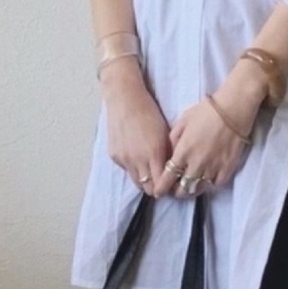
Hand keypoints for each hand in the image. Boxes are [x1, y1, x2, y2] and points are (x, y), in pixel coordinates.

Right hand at [101, 60, 169, 195]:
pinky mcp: (114, 156)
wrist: (124, 99)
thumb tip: (173, 172)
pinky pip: (127, 170)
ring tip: (151, 173)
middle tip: (162, 182)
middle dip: (156, 188)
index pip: (161, 185)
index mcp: (154, 154)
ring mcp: (124, 159)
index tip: (172, 185)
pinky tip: (137, 157)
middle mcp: (137, 160)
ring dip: (144, 181)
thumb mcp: (165, 134)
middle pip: (148, 189)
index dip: (167, 188)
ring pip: (137, 183)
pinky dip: (134, 169)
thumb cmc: (149, 112)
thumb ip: (168, 155)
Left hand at [153, 60, 267, 199]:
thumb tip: (169, 154)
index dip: (161, 188)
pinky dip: (210, 183)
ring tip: (189, 186)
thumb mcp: (182, 121)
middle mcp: (196, 164)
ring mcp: (213, 168)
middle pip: (182, 189)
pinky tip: (208, 178)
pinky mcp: (228, 169)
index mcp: (183, 152)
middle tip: (174, 188)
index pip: (167, 179)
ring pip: (198, 189)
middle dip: (176, 192)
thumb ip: (173, 140)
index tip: (159, 191)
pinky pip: (216, 184)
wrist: (233, 109)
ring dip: (192, 190)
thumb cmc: (206, 112)